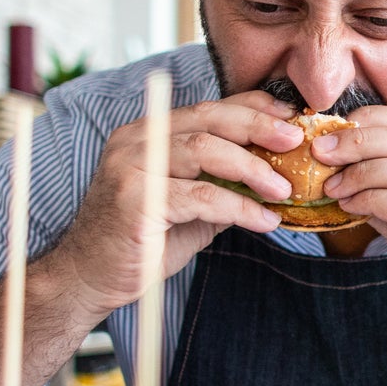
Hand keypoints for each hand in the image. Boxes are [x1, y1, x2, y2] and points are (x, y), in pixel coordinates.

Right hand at [48, 91, 300, 315]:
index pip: (209, 108)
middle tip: (296, 141)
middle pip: (209, 119)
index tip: (291, 118)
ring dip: (253, 168)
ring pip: (205, 150)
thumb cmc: (142, 240)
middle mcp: (137, 140)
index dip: (253, 108)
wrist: (90, 278)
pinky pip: (200, 196)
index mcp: (150, 133)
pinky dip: (240, 207)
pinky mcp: (136, 201)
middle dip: (258, 127)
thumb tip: (276, 175)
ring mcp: (132, 167)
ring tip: (284, 189)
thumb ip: (222, 182)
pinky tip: (264, 221)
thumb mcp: (189, 204)